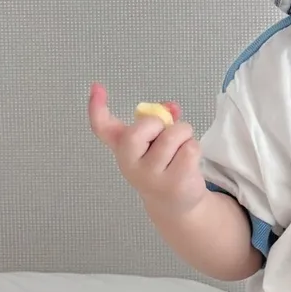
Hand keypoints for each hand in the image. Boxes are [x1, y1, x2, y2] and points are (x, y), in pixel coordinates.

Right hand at [87, 83, 205, 214]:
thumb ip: (159, 120)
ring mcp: (150, 176)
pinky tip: (188, 164)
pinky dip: (194, 149)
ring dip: (184, 136)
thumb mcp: (154, 142)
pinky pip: (191, 149)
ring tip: (180, 151)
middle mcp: (130, 163)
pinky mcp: (174, 183)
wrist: (173, 204)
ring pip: (174, 134)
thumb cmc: (163, 164)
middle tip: (165, 137)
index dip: (97, 107)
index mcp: (122, 148)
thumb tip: (171, 107)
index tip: (96, 87)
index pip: (102, 127)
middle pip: (144, 126)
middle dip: (160, 124)